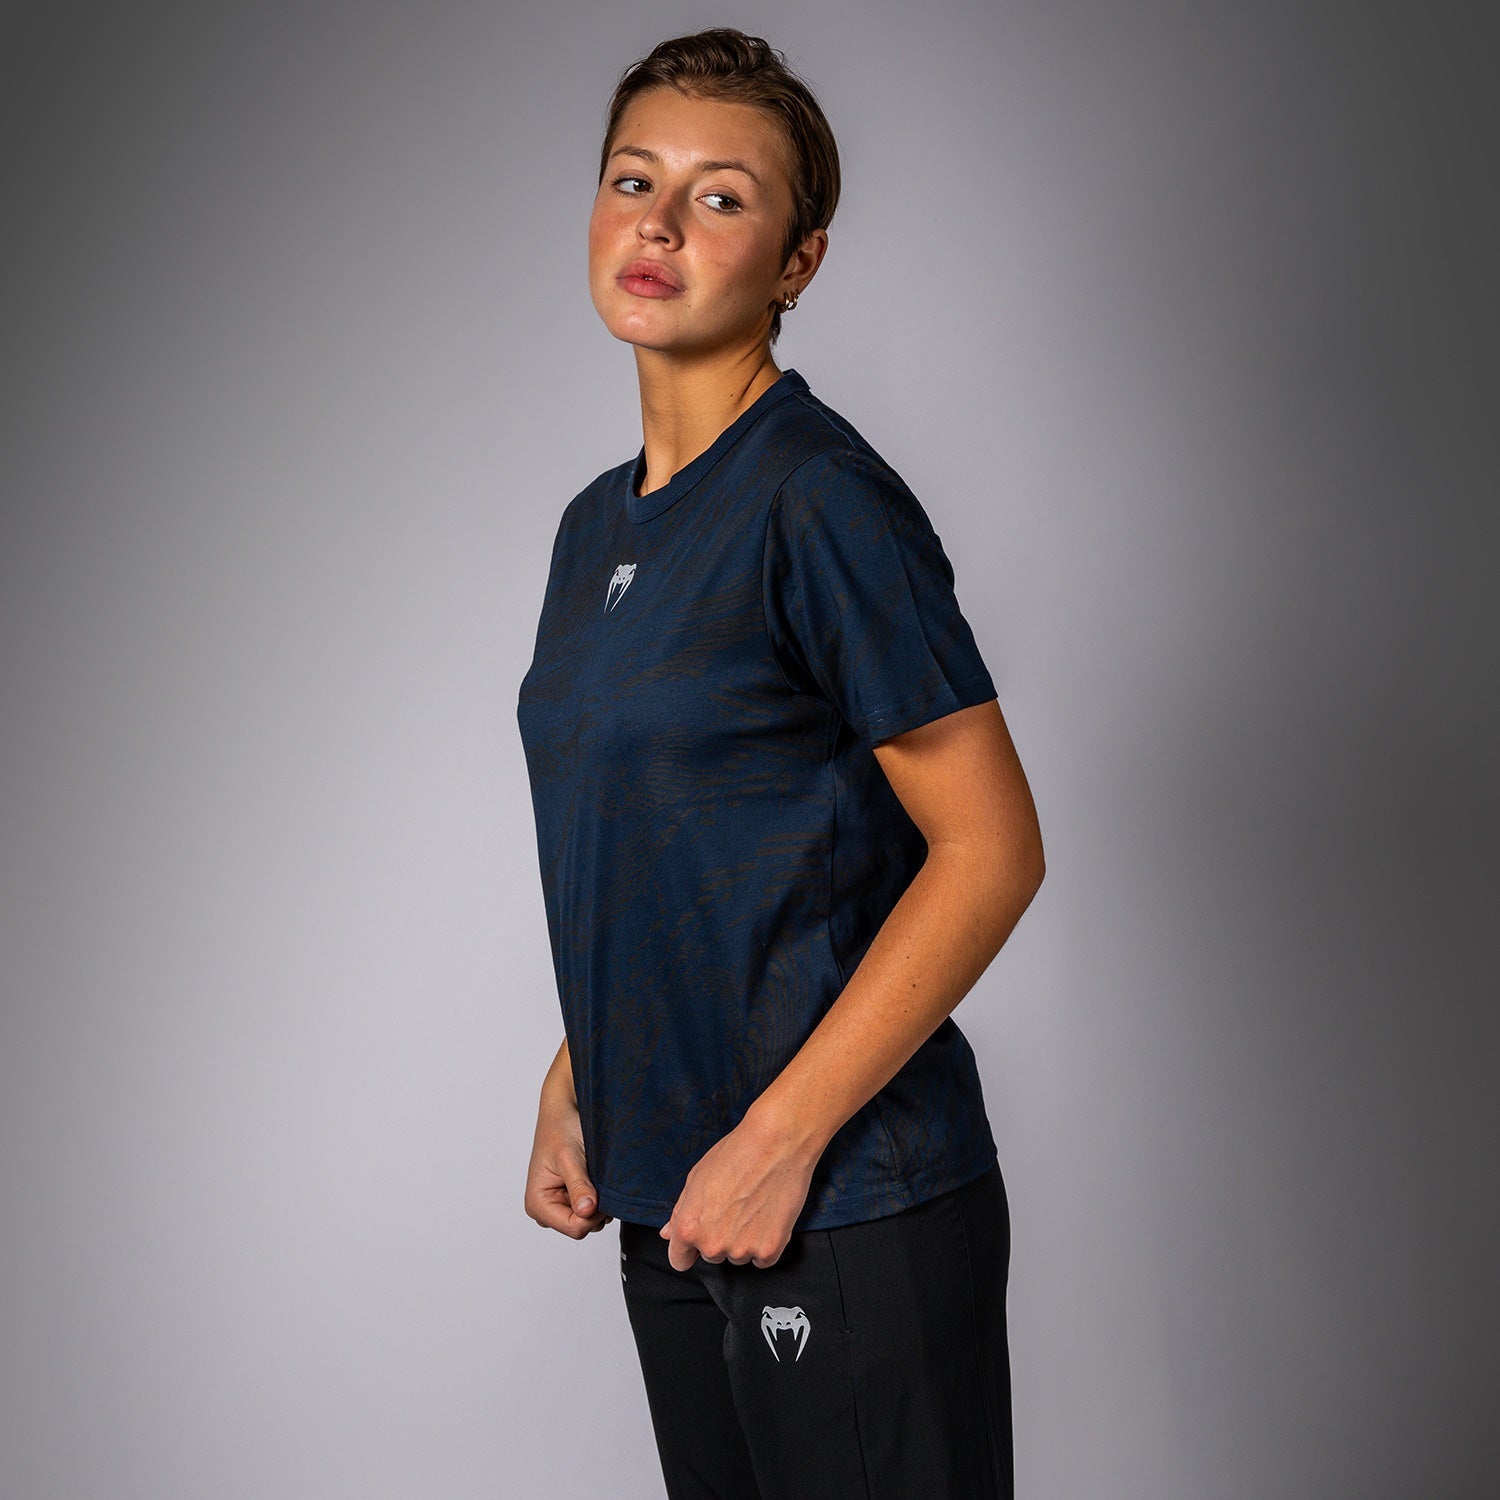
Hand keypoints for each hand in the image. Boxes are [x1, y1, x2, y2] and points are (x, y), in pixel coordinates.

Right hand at [524, 1084, 611, 1239]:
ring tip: (592, 1174)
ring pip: (588, 1220)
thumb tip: (586, 1211)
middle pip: (582, 1227)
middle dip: (595, 1207)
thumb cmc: (560, 1129)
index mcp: (537, 1203)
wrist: (564, 1111)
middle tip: (596, 1179)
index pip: (574, 1228)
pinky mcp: (570, 1199)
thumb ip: (578, 1186)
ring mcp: (558, 1205)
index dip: (594, 1214)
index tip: (601, 1191)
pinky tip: (593, 1177)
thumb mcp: (570, 1158)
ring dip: (598, 1201)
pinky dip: (598, 1196)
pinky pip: (590, 1210)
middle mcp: (545, 1209)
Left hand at [659, 1112, 817, 1270]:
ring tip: (753, 1206)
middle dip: (719, 1237)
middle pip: (711, 1256)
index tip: (698, 1241)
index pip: (679, 1260)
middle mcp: (712, 1244)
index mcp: (688, 1227)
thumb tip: (668, 1234)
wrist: (776, 1143)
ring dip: (743, 1240)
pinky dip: (766, 1242)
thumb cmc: (736, 1154)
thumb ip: (680, 1211)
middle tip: (734, 1206)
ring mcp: (742, 1250)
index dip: (687, 1249)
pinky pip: (762, 1259)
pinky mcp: (770, 1250)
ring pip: (738, 1256)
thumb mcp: (696, 1177)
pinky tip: (767, 1215)